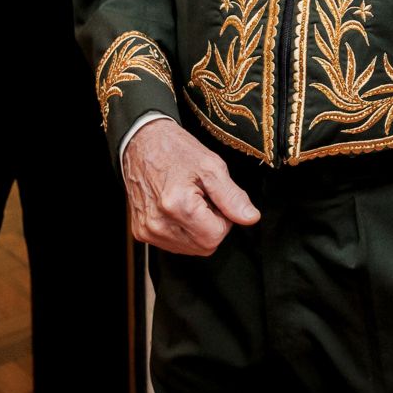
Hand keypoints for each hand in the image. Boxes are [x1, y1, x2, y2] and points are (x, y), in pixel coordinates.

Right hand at [120, 117, 259, 254]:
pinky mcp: (141, 232)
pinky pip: (174, 244)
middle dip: (211, 225)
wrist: (141, 143)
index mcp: (177, 205)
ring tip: (189, 201)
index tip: (215, 198)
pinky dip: (182, 230)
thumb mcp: (211, 166)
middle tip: (203, 198)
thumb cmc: (177, 150)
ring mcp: (147, 230)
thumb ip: (232, 196)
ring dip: (197, 229)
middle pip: (204, 246)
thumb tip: (251, 218)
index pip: (216, 236)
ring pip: (190, 248)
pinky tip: (176, 209)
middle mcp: (158, 223)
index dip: (224, 218)